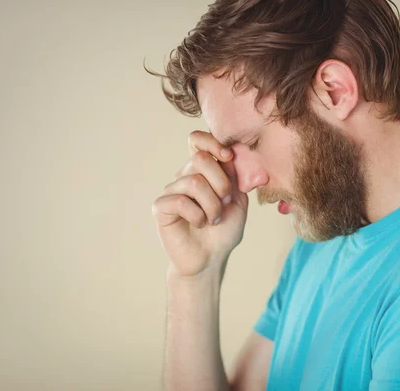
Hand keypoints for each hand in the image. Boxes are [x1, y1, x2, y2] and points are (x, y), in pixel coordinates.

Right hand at [152, 130, 248, 278]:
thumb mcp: (238, 200)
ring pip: (194, 182)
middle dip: (221, 184)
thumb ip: (235, 175)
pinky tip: (198, 224)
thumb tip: (232, 152)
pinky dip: (197, 216)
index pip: (197, 140)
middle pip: (200, 160)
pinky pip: (181, 201)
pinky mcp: (161, 207)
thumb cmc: (224, 230)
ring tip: (213, 219)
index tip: (228, 157)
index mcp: (203, 171)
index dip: (212, 142)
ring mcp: (171, 191)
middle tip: (224, 203)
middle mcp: (185, 176)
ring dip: (212, 205)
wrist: (211, 258)